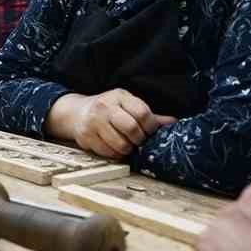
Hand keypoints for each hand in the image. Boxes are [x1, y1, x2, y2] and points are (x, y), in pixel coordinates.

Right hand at [56, 89, 175, 158]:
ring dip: (128, 149)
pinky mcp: (86, 137)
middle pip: (131, 128)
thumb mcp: (128, 106)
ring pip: (120, 144)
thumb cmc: (108, 110)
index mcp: (119, 96)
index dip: (150, 126)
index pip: (142, 112)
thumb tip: (173, 123)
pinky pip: (108, 153)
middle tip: (138, 140)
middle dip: (139, 139)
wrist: (77, 113)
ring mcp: (94, 122)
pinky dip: (115, 154)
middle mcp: (105, 107)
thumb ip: (150, 116)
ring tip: (126, 144)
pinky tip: (114, 147)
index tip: (150, 132)